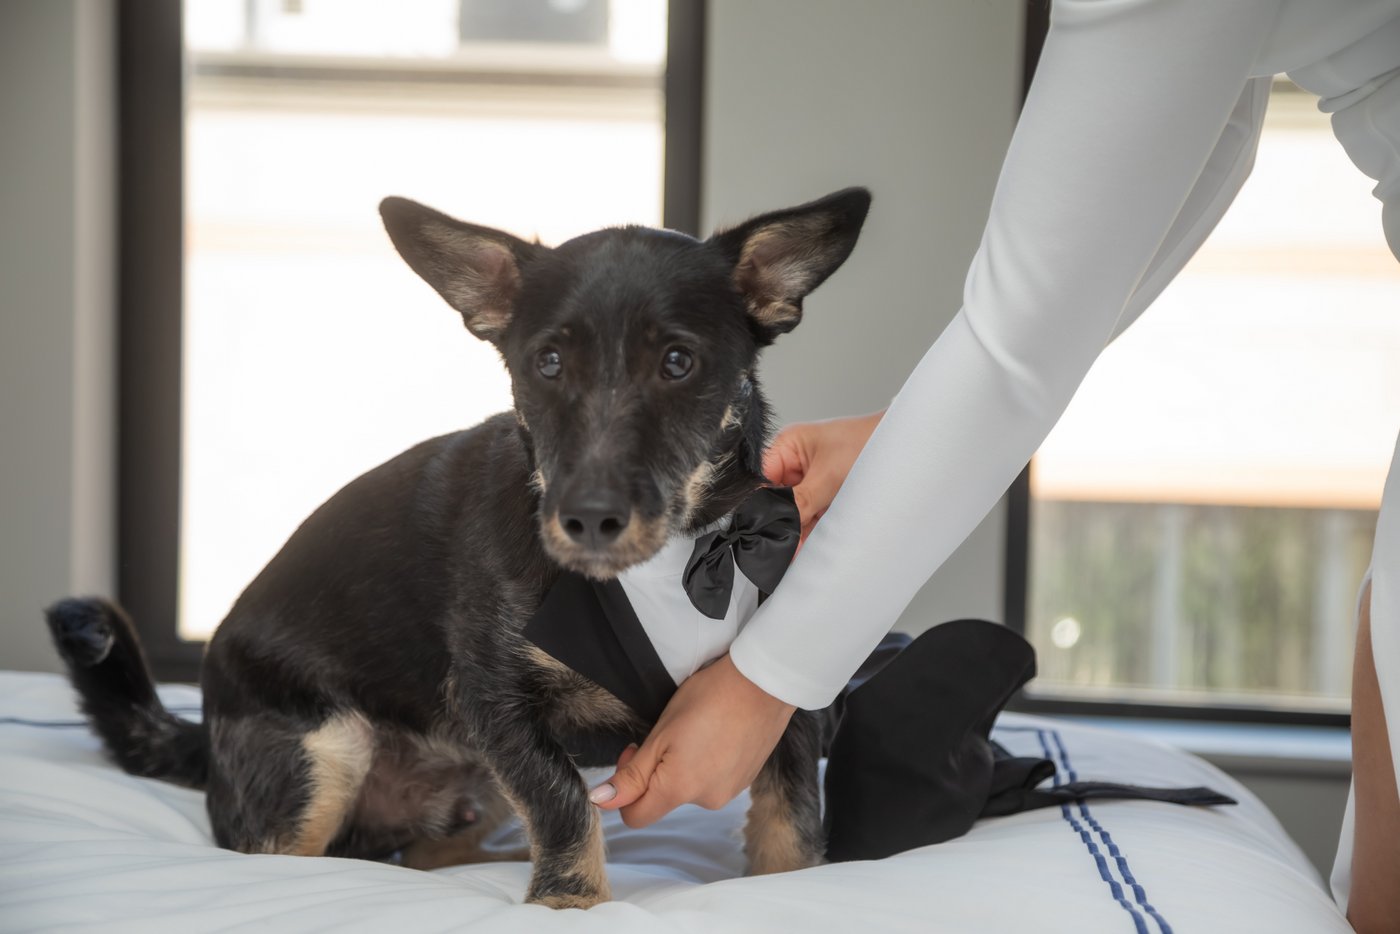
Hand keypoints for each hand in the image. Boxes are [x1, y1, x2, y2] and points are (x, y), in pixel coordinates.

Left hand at [588, 654, 794, 826]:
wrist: (763, 684)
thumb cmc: (709, 698)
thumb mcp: (662, 732)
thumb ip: (632, 774)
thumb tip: (601, 800)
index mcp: (679, 789)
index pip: (636, 816)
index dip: (625, 789)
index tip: (636, 753)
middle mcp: (706, 801)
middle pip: (663, 800)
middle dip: (656, 772)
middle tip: (666, 733)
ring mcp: (729, 793)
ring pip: (689, 789)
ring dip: (683, 766)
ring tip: (698, 729)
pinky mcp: (745, 782)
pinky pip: (712, 781)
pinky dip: (706, 763)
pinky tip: (716, 734)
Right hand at [762, 411, 883, 544]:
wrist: (906, 450)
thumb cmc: (868, 443)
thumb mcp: (828, 475)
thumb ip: (800, 502)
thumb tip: (779, 524)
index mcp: (786, 447)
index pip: (761, 480)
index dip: (762, 504)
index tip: (768, 525)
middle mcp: (794, 464)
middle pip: (777, 500)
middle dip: (785, 519)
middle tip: (789, 539)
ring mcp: (810, 481)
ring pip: (795, 512)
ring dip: (802, 526)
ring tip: (810, 537)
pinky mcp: (825, 496)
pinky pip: (812, 517)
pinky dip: (815, 528)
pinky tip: (818, 538)